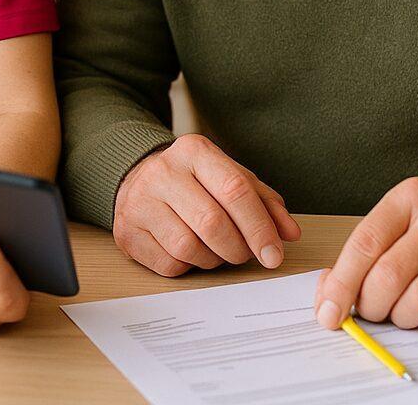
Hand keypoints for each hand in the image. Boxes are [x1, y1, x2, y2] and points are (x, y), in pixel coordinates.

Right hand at [113, 133, 301, 276]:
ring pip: (189, 247)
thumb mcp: (232, 179)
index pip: (235, 190)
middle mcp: (162, 171)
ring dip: (213, 259)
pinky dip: (188, 266)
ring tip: (216, 250)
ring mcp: (139, 202)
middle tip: (245, 255)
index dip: (260, 227)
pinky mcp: (127, 232)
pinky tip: (190, 253)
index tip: (274, 254)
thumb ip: (265, 203)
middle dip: (238, 248)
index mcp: (194, 151)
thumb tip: (289, 233)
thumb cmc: (195, 183)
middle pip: (212, 223)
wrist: (139, 180)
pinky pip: (169, 264)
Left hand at [314, 179, 417, 333]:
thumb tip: (330, 291)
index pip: (365, 244)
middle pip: (388, 278)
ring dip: (400, 318)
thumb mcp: (405, 214)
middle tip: (369, 310)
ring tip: (400, 311)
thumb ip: (369, 247)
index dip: (340, 283)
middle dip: (369, 306)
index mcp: (411, 197)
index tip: (327, 311)